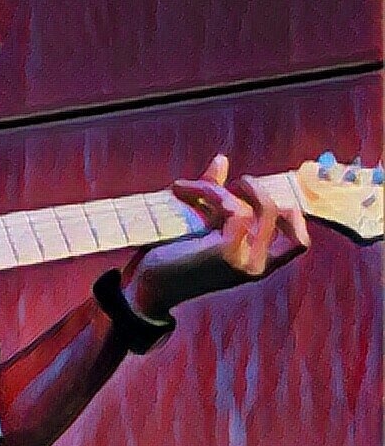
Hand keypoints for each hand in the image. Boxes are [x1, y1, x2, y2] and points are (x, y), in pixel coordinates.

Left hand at [126, 155, 310, 317]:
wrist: (147, 287)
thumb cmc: (170, 255)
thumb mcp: (199, 223)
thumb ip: (215, 195)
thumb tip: (222, 158)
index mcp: (257, 262)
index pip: (299, 242)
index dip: (290, 212)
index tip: (254, 193)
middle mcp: (258, 265)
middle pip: (283, 214)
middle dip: (256, 188)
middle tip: (225, 185)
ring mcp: (246, 261)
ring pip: (260, 208)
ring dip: (226, 187)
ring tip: (195, 186)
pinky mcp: (228, 253)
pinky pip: (235, 209)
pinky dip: (212, 193)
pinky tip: (183, 190)